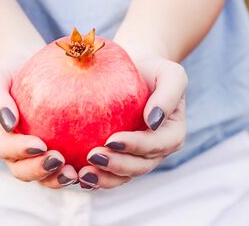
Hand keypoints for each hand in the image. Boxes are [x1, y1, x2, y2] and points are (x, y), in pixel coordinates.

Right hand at [0, 55, 77, 187]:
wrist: (26, 66)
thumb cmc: (8, 70)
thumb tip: (9, 123)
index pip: (4, 148)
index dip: (20, 150)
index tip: (40, 144)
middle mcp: (11, 151)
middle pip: (22, 169)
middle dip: (39, 170)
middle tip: (60, 161)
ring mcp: (31, 155)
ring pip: (42, 176)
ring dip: (57, 179)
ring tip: (75, 173)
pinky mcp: (52, 152)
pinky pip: (62, 165)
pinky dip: (74, 169)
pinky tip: (91, 165)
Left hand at [78, 56, 186, 189]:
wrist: (136, 69)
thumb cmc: (153, 69)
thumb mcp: (170, 73)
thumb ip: (169, 94)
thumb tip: (153, 122)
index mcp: (172, 134)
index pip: (155, 145)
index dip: (135, 146)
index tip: (112, 140)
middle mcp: (156, 151)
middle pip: (138, 166)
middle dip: (117, 166)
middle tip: (92, 156)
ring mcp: (137, 157)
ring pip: (123, 175)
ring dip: (103, 178)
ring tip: (82, 174)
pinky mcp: (119, 157)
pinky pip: (108, 172)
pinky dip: (95, 177)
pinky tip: (77, 174)